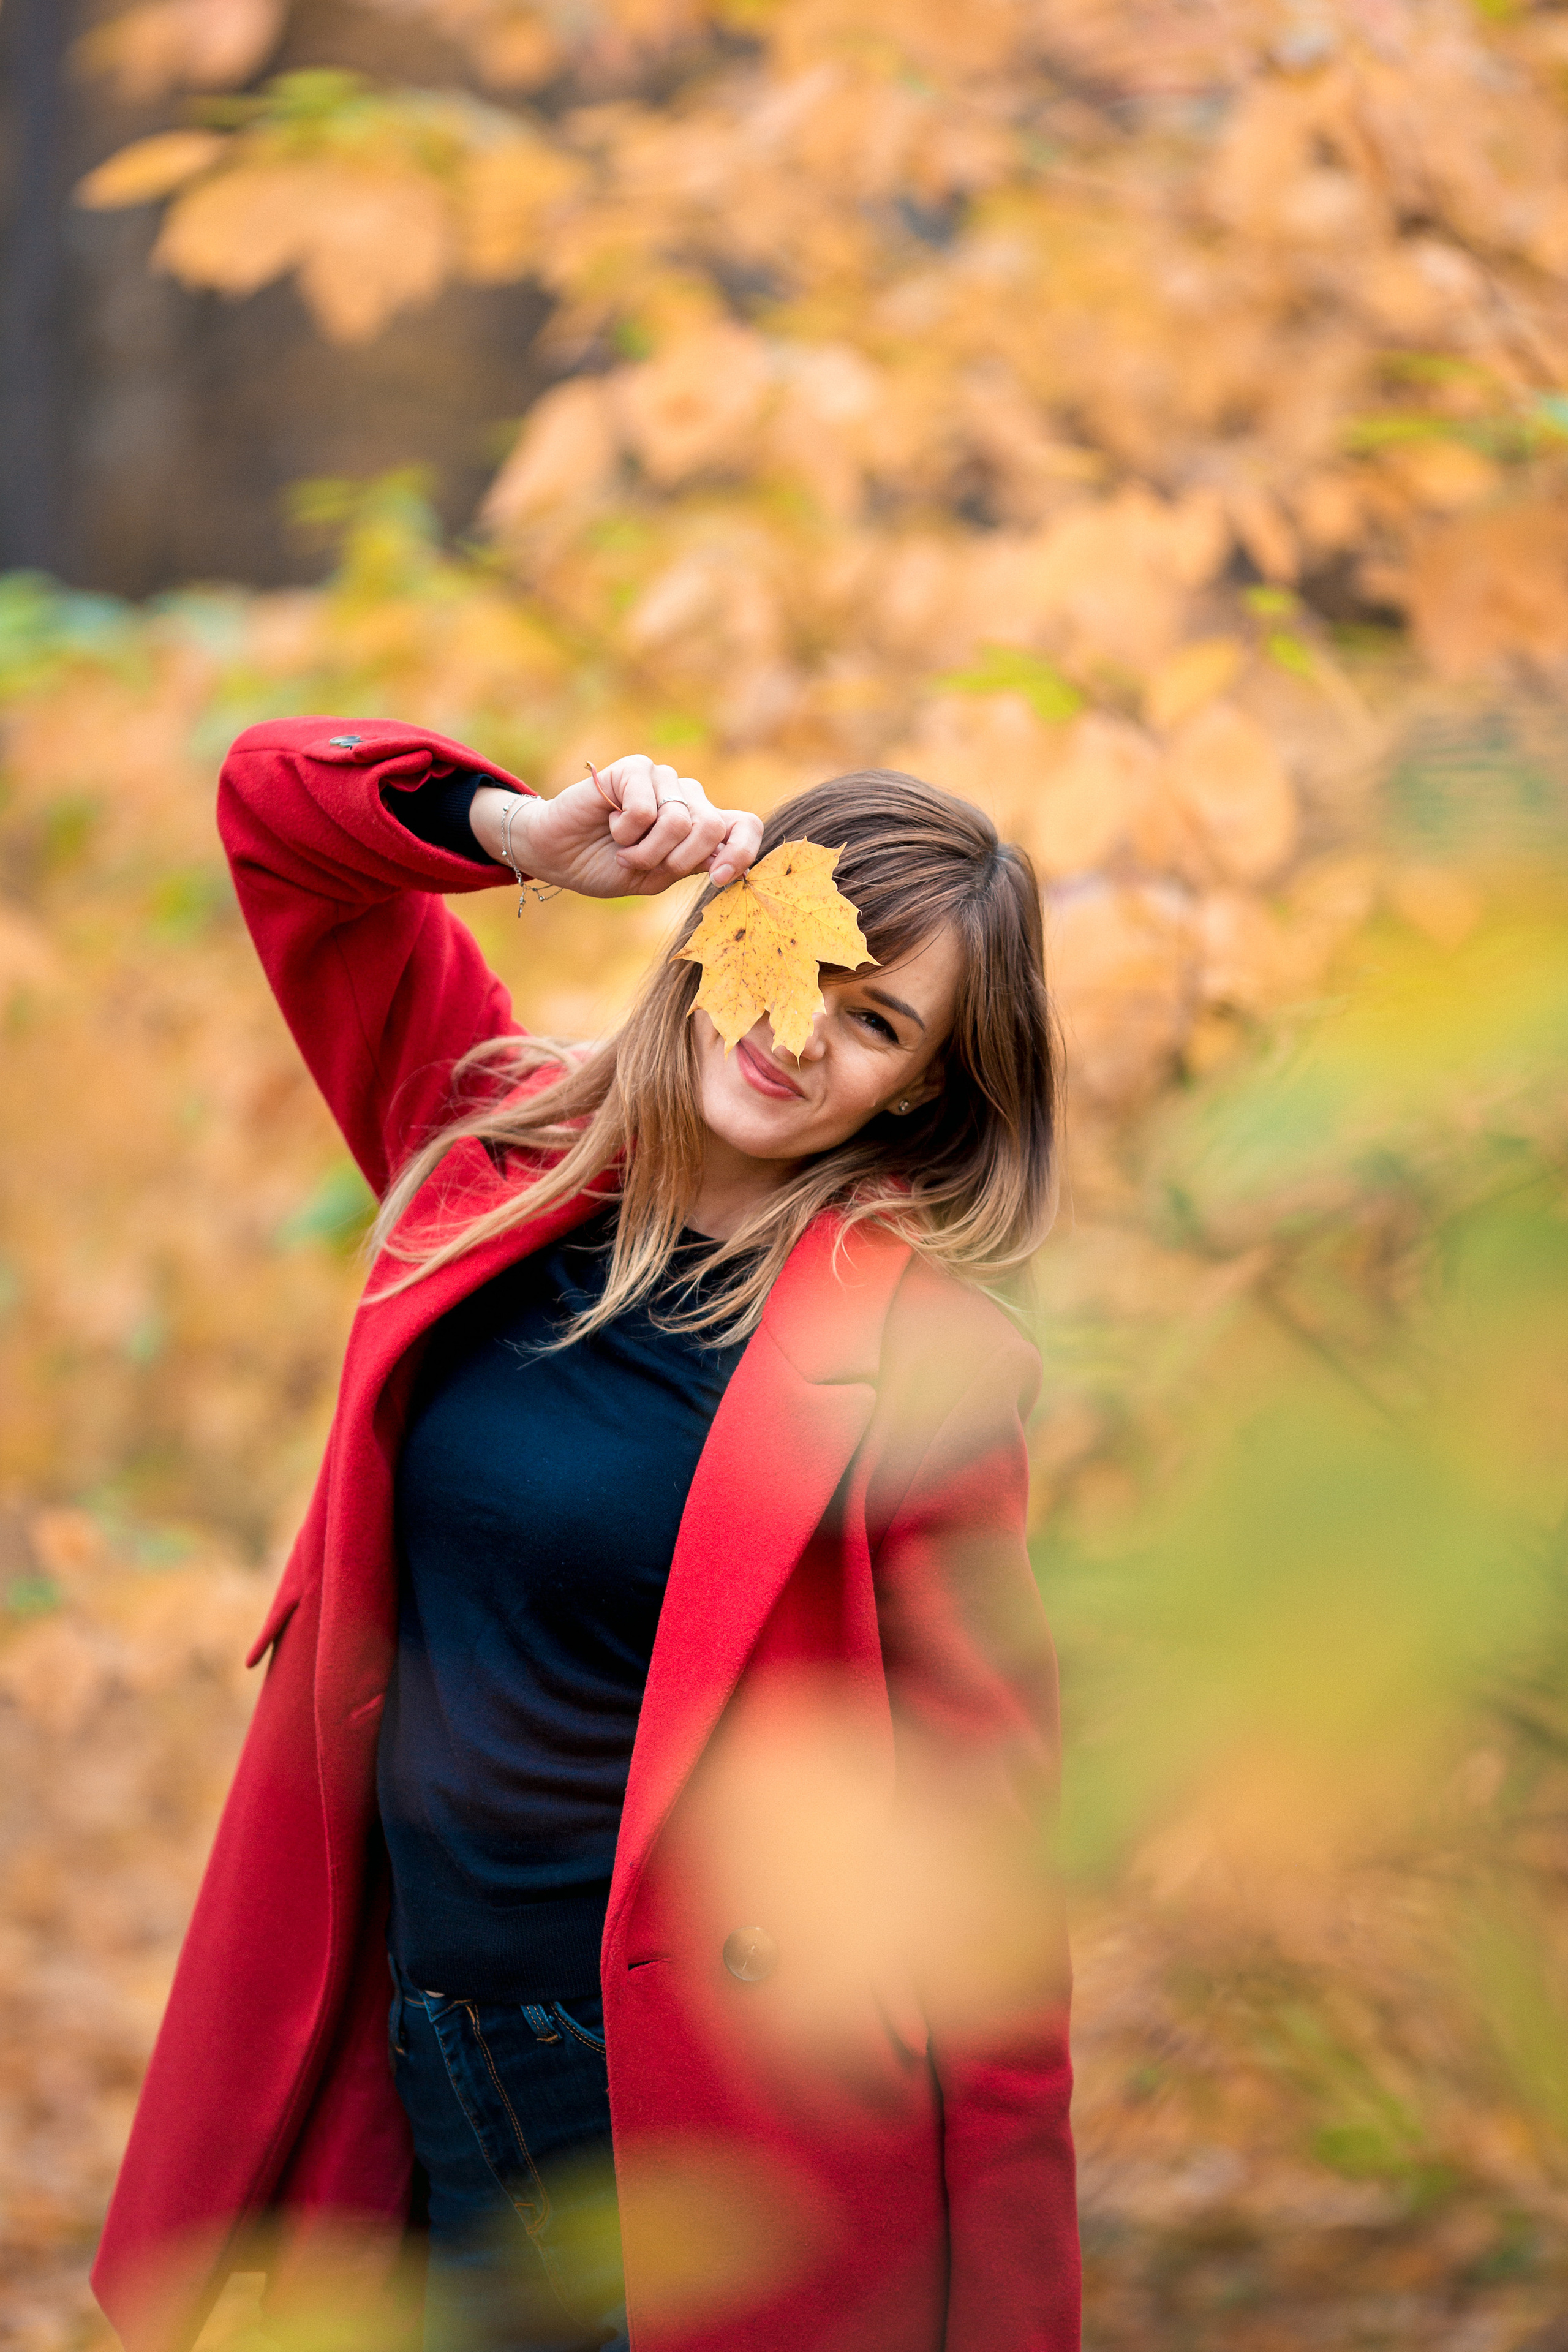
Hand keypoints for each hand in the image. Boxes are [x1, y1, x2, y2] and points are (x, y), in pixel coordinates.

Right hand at [471, 757, 762, 899]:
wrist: (558, 856)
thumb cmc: (606, 866)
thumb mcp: (656, 877)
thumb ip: (692, 865)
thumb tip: (731, 863)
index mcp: (700, 827)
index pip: (744, 826)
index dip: (742, 851)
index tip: (719, 878)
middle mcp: (688, 799)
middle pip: (713, 827)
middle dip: (676, 859)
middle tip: (642, 864)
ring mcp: (664, 781)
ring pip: (679, 820)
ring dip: (645, 849)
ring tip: (622, 847)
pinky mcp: (637, 769)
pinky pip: (647, 808)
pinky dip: (626, 829)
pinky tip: (610, 821)